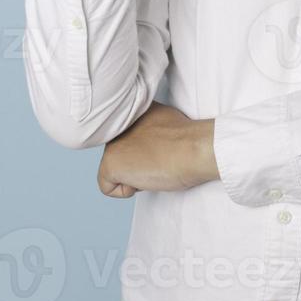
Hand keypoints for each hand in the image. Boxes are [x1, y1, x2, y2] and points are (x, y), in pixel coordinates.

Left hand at [97, 102, 218, 198]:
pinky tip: (146, 176)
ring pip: (116, 170)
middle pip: (121, 154)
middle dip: (137, 162)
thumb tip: (149, 141)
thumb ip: (150, 128)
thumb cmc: (188, 140)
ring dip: (134, 174)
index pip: (129, 138)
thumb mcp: (166, 122)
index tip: (160, 149)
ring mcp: (112, 143)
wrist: (193, 148)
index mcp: (133, 110)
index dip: (145, 150)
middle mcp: (118, 124)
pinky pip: (108, 187)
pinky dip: (126, 190)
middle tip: (159, 159)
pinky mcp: (109, 163)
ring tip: (154, 165)